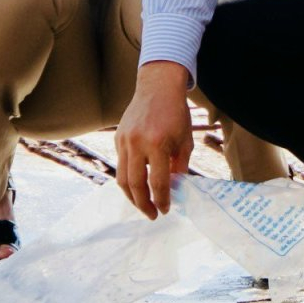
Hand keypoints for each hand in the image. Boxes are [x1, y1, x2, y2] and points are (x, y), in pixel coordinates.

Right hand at [115, 62, 194, 217]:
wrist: (158, 87)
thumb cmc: (176, 113)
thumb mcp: (185, 141)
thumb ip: (179, 166)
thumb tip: (174, 189)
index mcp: (157, 144)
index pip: (158, 181)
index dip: (162, 200)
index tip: (165, 210)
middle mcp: (137, 143)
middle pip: (135, 184)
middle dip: (143, 204)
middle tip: (152, 215)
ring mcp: (124, 140)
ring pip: (121, 177)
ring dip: (131, 196)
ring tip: (142, 204)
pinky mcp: (118, 138)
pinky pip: (120, 164)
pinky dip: (127, 178)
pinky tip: (137, 185)